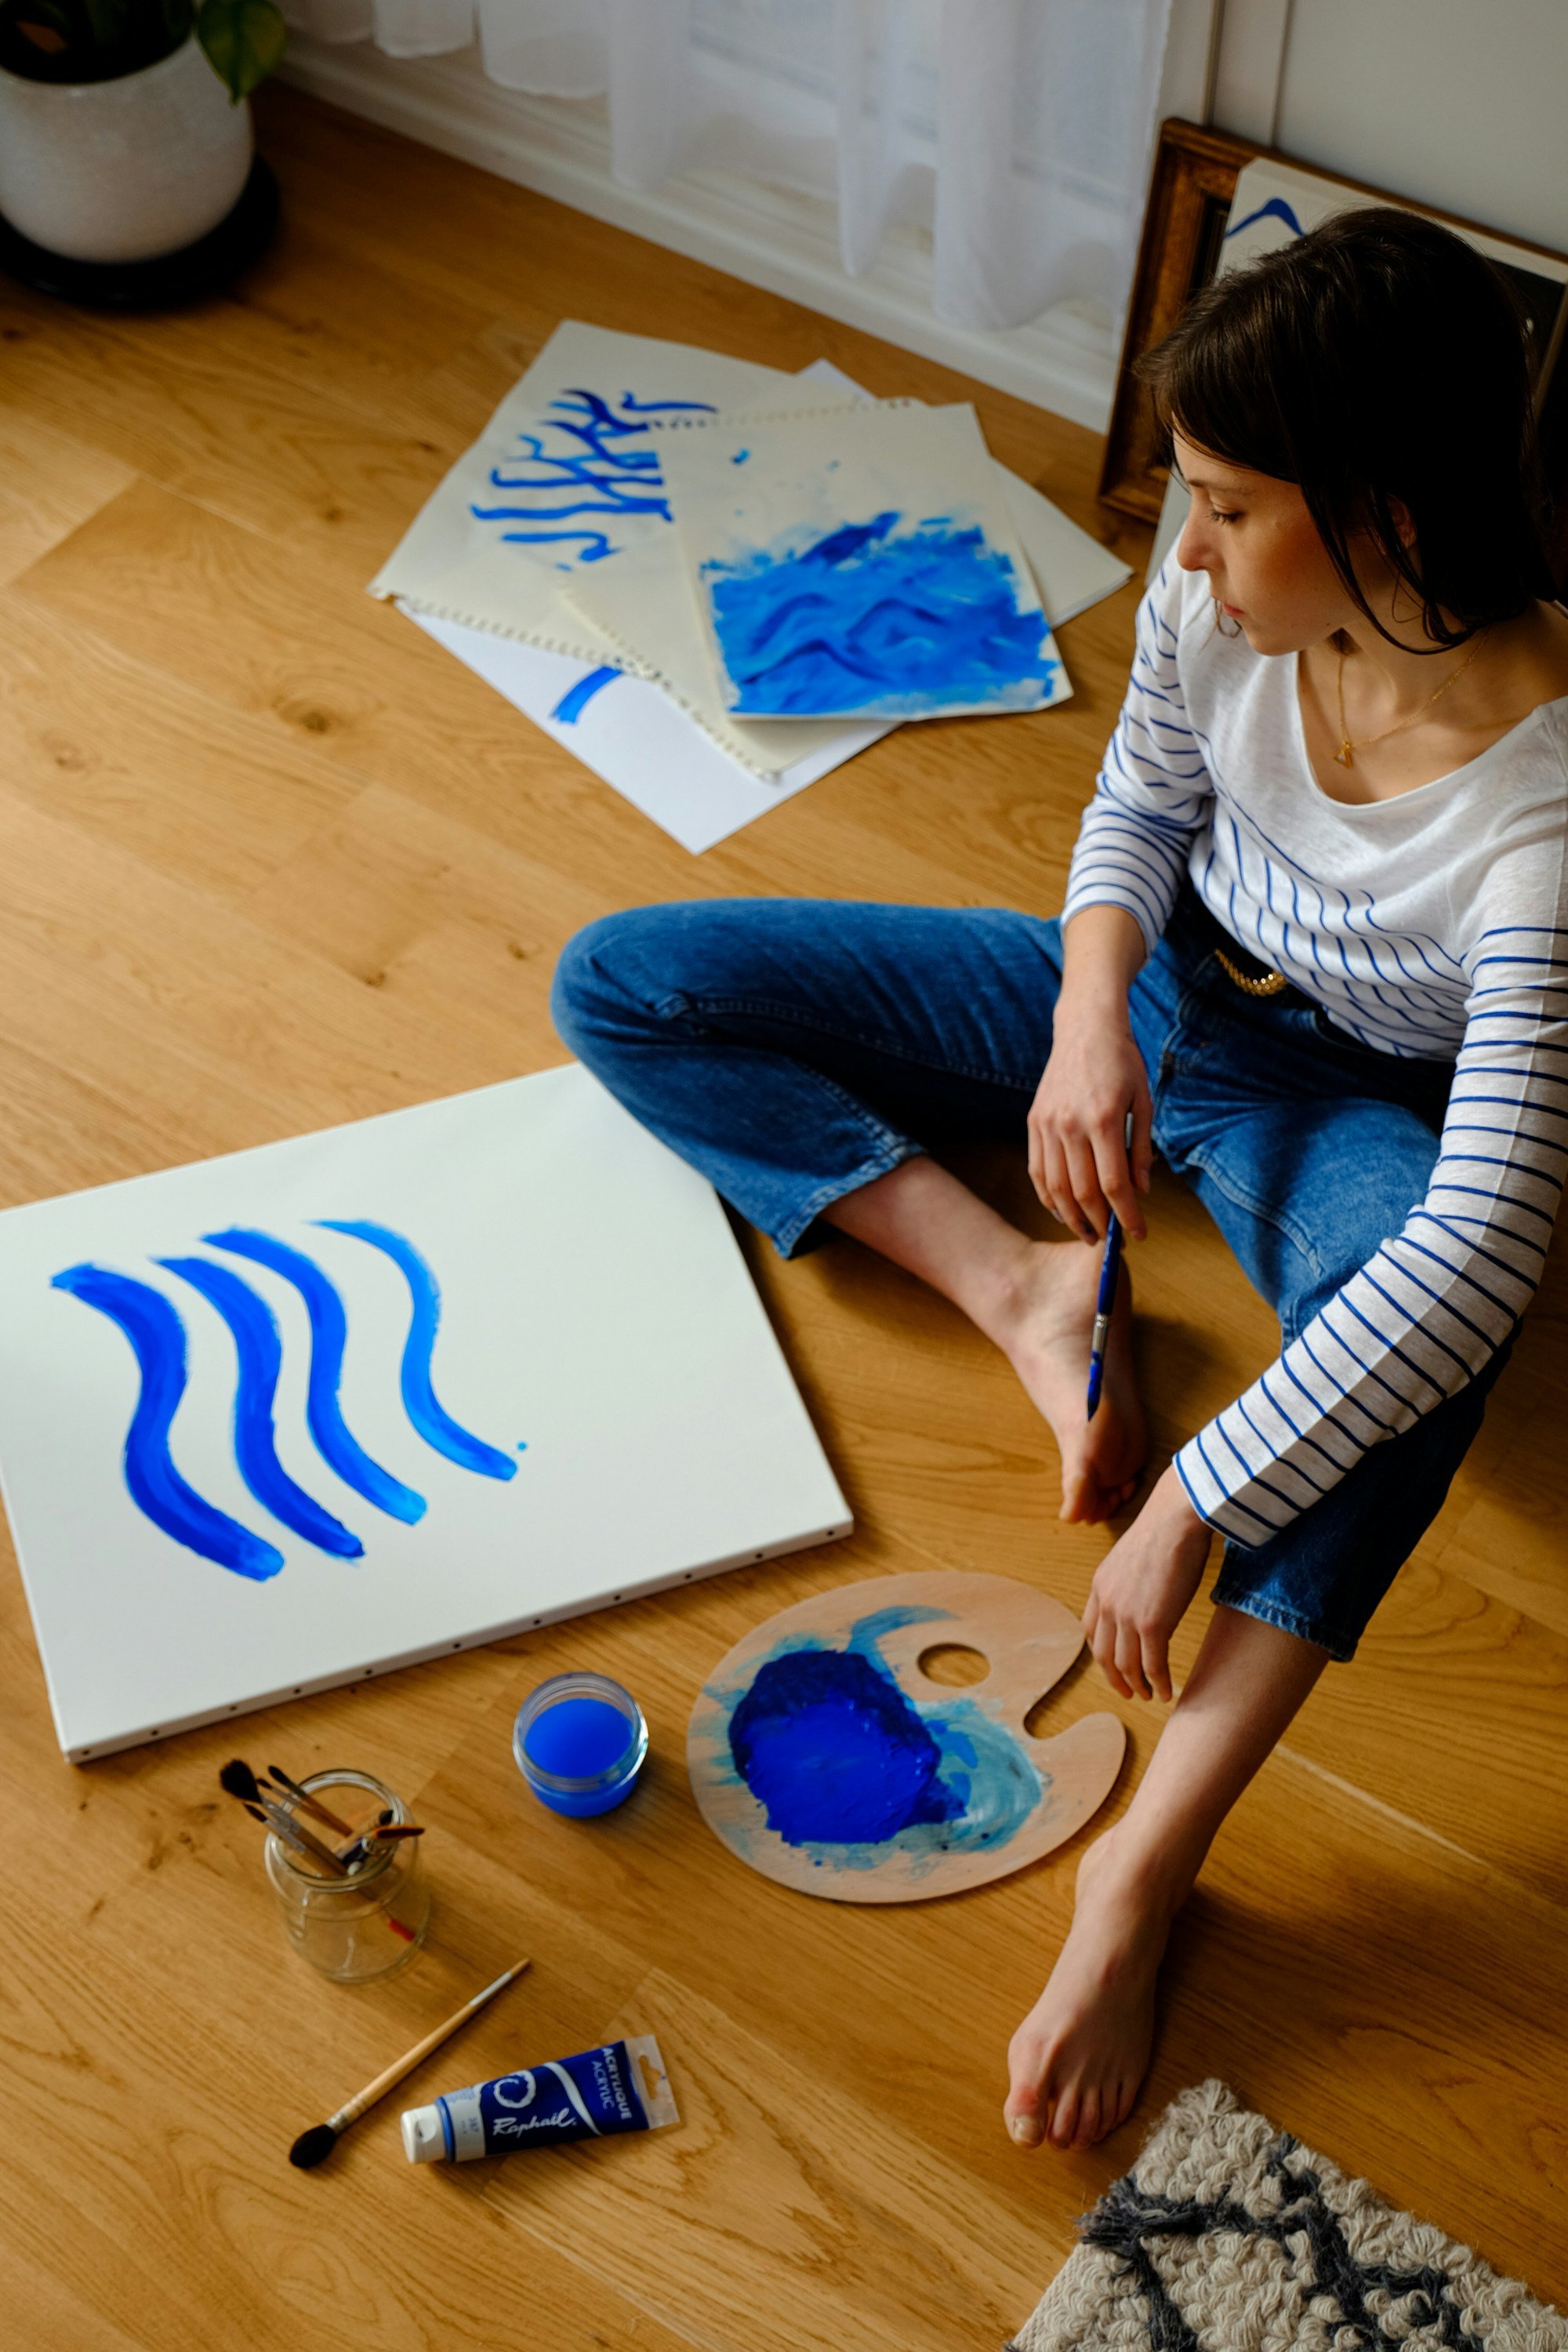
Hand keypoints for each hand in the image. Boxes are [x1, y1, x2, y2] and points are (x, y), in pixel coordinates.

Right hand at [1027, 998, 1152, 1243]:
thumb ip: (1141, 1148)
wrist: (1085, 1029)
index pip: (1114, 1184)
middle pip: (1082, 1192)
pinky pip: (1037, 1170)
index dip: (1127, 1215)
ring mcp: (1047, 1125)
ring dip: (1071, 1217)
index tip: (1139, 1233)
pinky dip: (1048, 1197)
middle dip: (1099, 1223)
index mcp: (1103, 1119)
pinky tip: (1062, 1211)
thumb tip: (1140, 1191)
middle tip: (1111, 1240)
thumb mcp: (1143, 1102)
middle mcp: (1070, 1125)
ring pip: (1055, 1187)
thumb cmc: (1122, 1063)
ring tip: (1087, 1232)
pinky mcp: (1033, 1123)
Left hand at [1082, 1467, 1212, 1702]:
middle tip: (1130, 1692)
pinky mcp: (1152, 1624)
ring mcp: (1127, 1615)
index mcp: (1100, 1585)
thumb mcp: (1132, 1556)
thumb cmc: (1165, 1531)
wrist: (1176, 1518)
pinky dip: (1158, 1683)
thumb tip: (1143, 1594)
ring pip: (1127, 1665)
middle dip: (1115, 1678)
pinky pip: (1153, 1665)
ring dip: (1137, 1685)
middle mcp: (1107, 1603)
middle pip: (1104, 1654)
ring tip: (1149, 1695)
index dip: (1101, 1653)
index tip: (1114, 1666)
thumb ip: (1128, 1580)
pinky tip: (1167, 1691)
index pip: (1091, 1630)